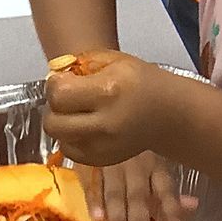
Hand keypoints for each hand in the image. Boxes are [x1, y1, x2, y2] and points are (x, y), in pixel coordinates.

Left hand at [44, 50, 171, 165]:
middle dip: (53, 107)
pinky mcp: (103, 160)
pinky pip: (70, 151)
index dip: (55, 84)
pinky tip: (82, 126)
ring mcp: (104, 147)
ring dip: (60, 123)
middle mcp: (105, 124)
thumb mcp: (113, 60)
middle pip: (53, 123)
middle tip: (66, 97)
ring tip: (74, 111)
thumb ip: (80, 64)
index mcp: (108, 92)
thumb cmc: (139, 81)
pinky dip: (70, 138)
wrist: (168, 114)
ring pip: (59, 139)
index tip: (64, 79)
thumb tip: (55, 77)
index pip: (59, 94)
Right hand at [79, 152, 199, 220]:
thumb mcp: (154, 163)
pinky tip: (97, 219)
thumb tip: (193, 205)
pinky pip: (91, 183)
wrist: (101, 116)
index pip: (165, 189)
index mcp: (153, 164)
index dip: (172, 211)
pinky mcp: (87, 162)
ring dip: (117, 217)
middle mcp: (134, 164)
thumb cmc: (134, 147)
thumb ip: (168, 189)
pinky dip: (94, 201)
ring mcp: (109, 162)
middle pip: (137, 195)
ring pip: (114, 192)